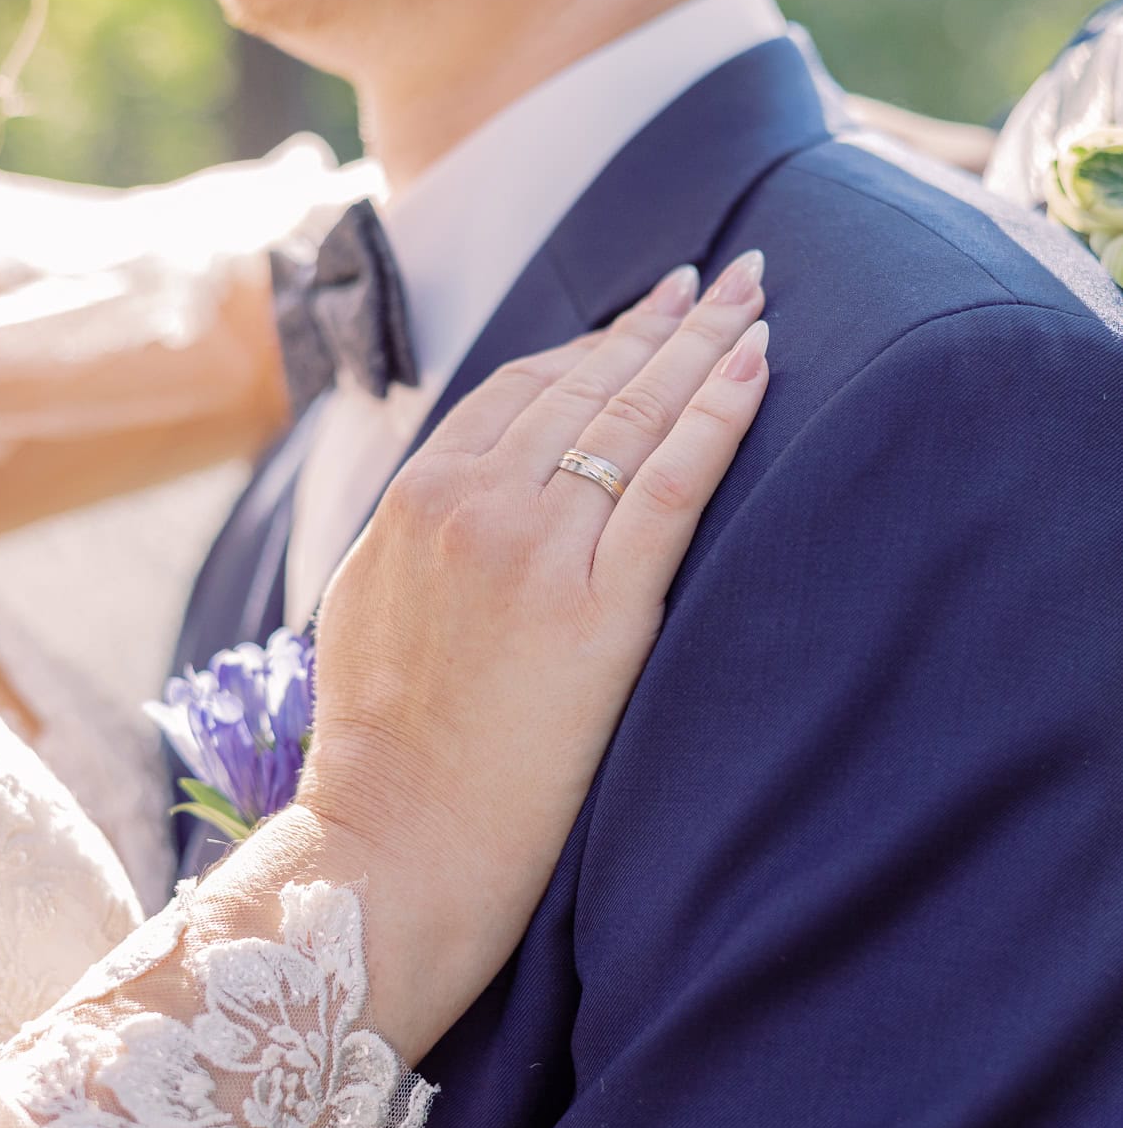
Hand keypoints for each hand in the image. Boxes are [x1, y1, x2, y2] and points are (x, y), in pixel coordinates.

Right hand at [289, 252, 768, 1061]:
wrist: (392, 849)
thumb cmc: (380, 754)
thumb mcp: (369, 607)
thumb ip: (418, 535)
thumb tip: (460, 493)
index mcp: (416, 499)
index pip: (521, 389)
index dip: (591, 343)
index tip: (642, 313)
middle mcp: (472, 503)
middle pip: (586, 385)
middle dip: (661, 322)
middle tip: (720, 278)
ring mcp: (535, 550)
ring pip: (633, 417)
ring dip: (703, 348)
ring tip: (753, 300)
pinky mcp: (597, 608)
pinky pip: (669, 483)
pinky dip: (717, 415)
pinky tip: (758, 366)